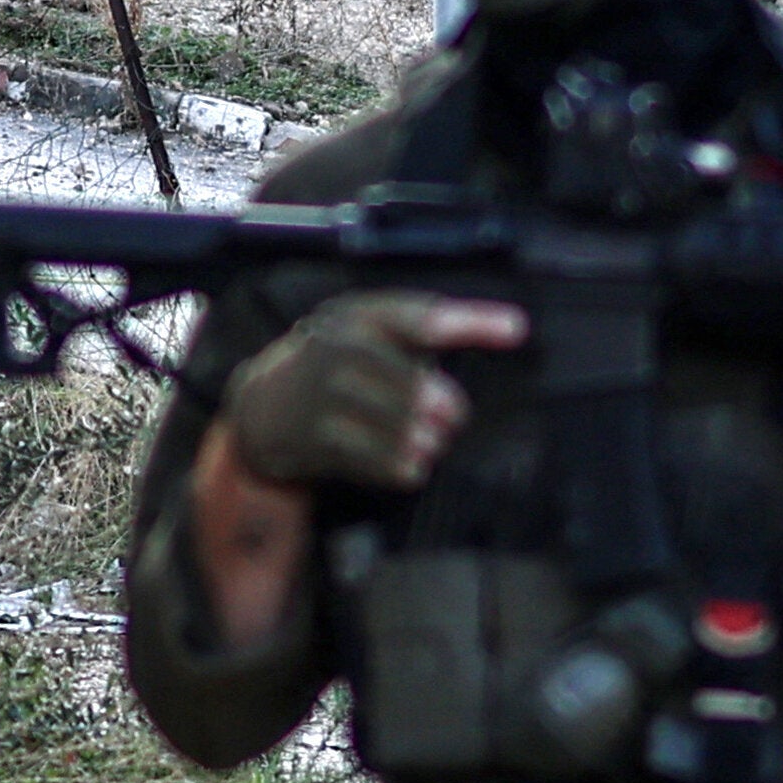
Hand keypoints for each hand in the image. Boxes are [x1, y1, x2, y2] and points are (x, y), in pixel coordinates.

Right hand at [219, 291, 522, 492]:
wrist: (263, 407)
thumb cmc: (342, 364)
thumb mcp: (374, 332)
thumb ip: (437, 328)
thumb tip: (518, 327)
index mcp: (358, 314)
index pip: (418, 315)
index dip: (470, 322)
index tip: (517, 330)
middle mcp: (333, 347)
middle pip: (398, 374)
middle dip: (434, 400)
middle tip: (452, 417)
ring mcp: (317, 395)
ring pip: (382, 418)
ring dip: (419, 436)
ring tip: (432, 442)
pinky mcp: (310, 438)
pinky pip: (362, 456)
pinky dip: (395, 465)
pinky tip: (414, 468)